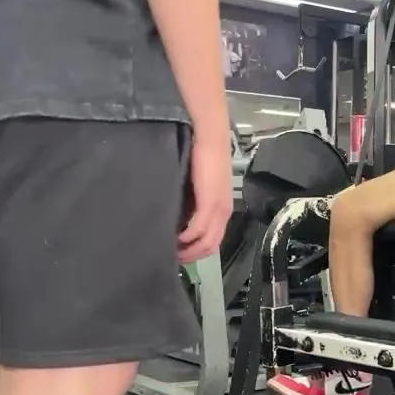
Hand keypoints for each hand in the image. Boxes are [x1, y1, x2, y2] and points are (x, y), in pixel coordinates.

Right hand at [178, 138, 234, 262]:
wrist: (209, 137)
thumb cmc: (201, 156)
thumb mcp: (195, 187)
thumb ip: (191, 204)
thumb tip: (176, 220)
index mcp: (222, 209)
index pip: (212, 241)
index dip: (195, 251)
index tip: (177, 254)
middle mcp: (223, 212)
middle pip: (210, 247)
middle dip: (191, 256)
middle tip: (171, 257)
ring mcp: (218, 209)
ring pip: (206, 242)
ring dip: (188, 251)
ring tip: (171, 251)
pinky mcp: (210, 203)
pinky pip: (199, 230)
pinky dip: (186, 238)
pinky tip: (174, 238)